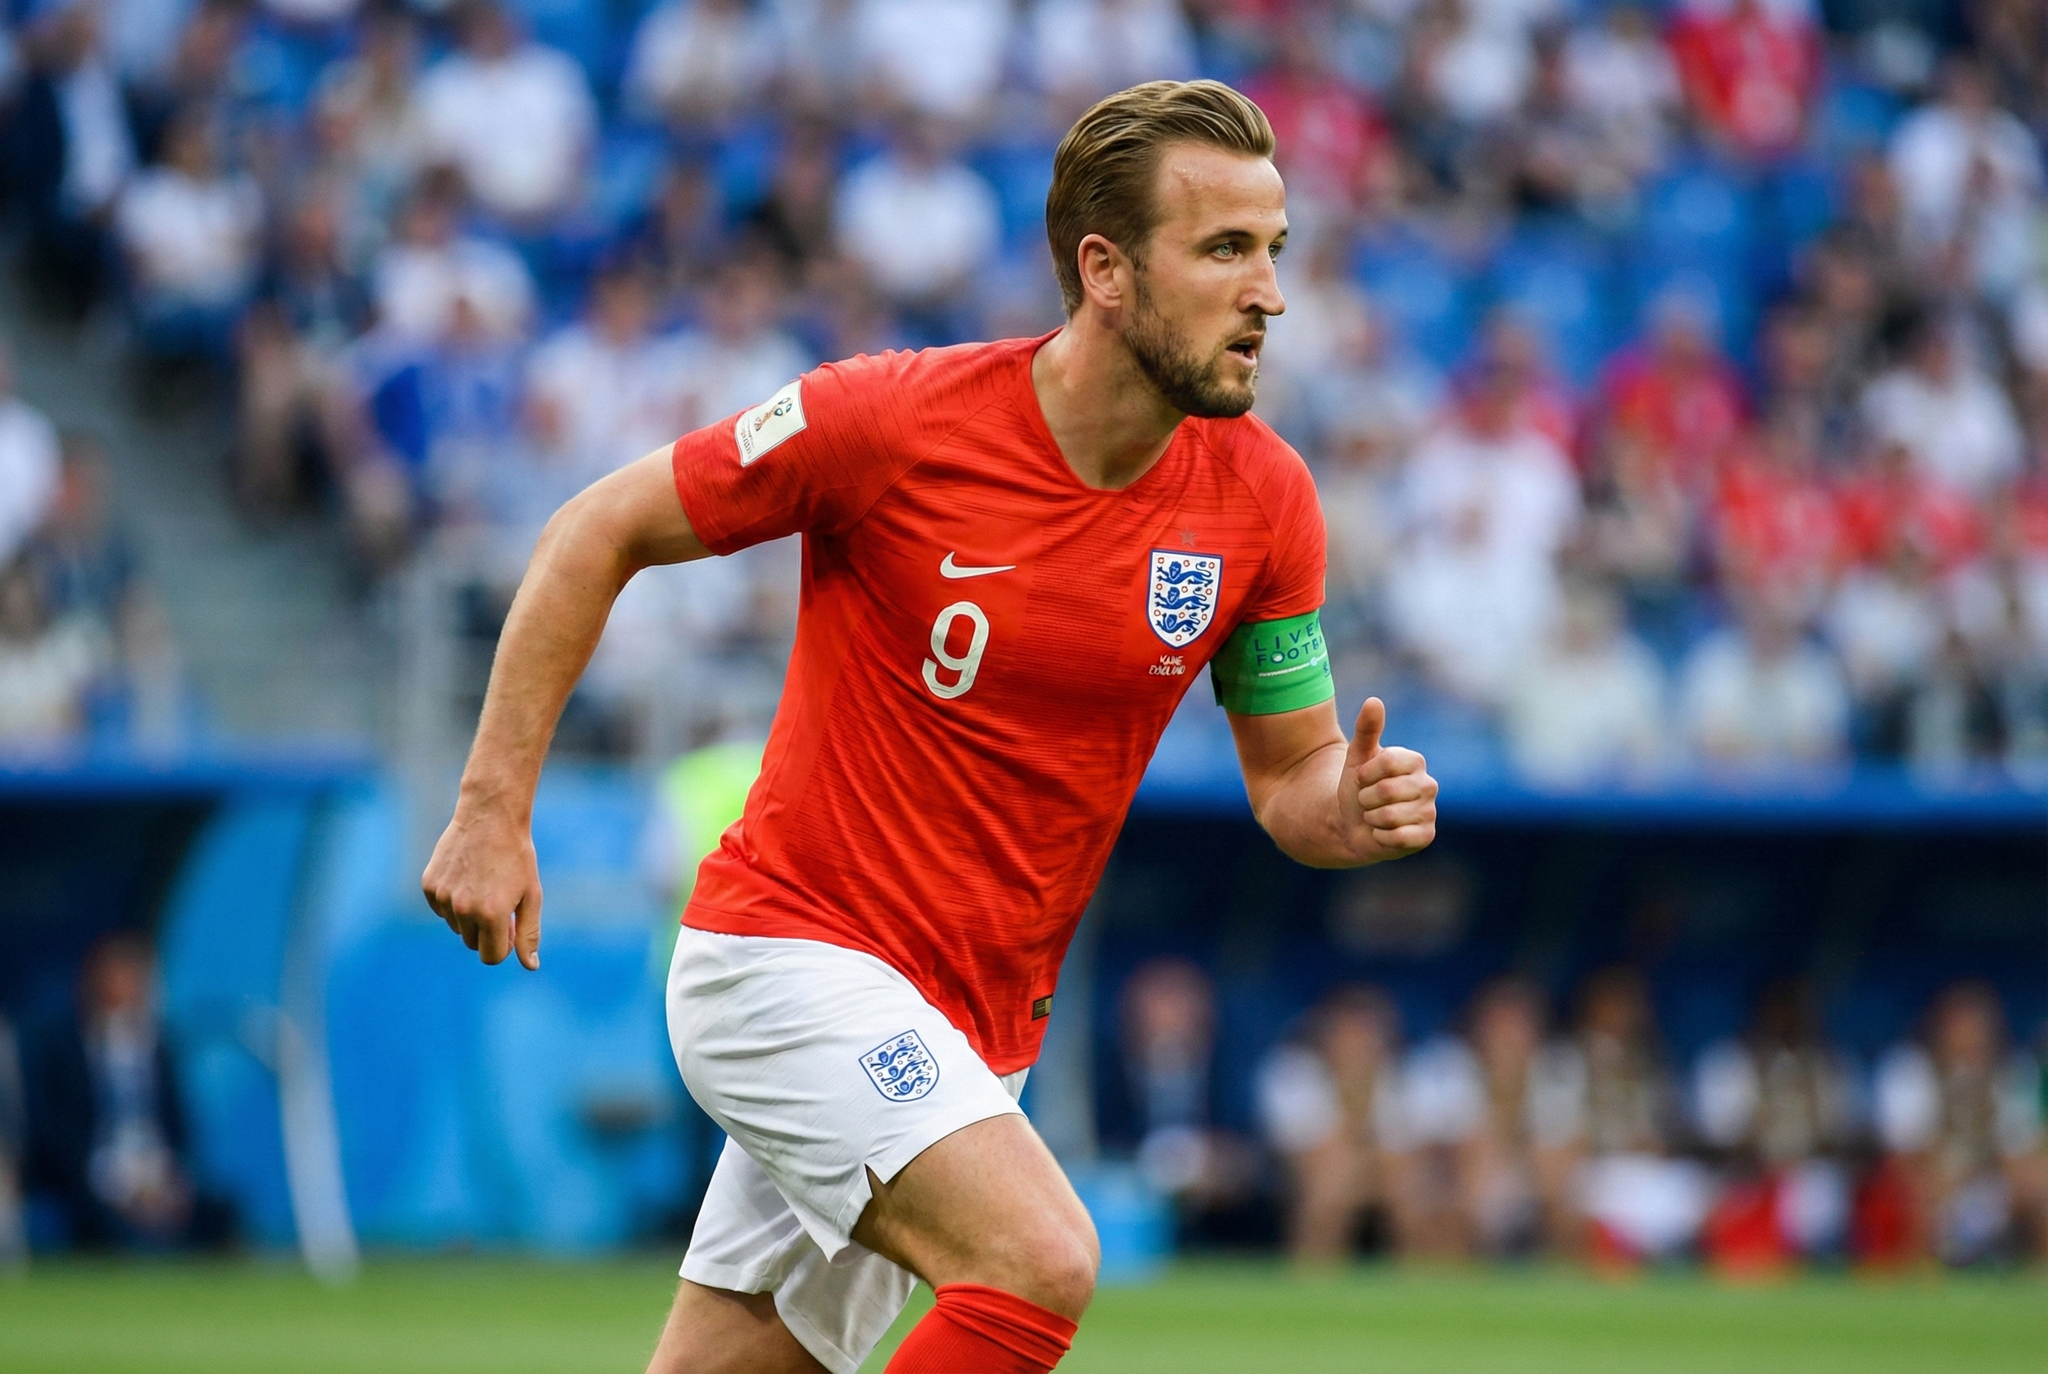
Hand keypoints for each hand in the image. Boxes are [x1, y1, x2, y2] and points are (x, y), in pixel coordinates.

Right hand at [421, 801, 542, 969]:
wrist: (490, 817)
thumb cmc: (516, 857)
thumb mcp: (531, 896)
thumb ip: (529, 934)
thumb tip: (530, 966)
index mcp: (491, 915)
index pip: (492, 957)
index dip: (504, 945)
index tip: (511, 926)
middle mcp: (463, 910)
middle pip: (473, 944)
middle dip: (488, 930)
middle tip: (500, 901)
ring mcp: (443, 897)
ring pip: (457, 927)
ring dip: (470, 916)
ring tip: (484, 885)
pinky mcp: (429, 886)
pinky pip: (441, 910)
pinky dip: (453, 901)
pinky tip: (466, 877)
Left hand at [1338, 697, 1436, 863]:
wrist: (1351, 823)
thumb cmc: (1357, 787)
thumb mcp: (1357, 757)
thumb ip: (1366, 730)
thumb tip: (1374, 700)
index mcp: (1415, 761)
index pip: (1388, 762)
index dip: (1366, 774)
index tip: (1363, 779)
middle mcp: (1429, 785)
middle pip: (1387, 790)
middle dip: (1366, 798)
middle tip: (1368, 801)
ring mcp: (1430, 812)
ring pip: (1389, 816)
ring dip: (1371, 818)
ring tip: (1374, 816)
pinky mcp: (1426, 836)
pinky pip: (1397, 838)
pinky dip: (1380, 837)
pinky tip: (1382, 833)